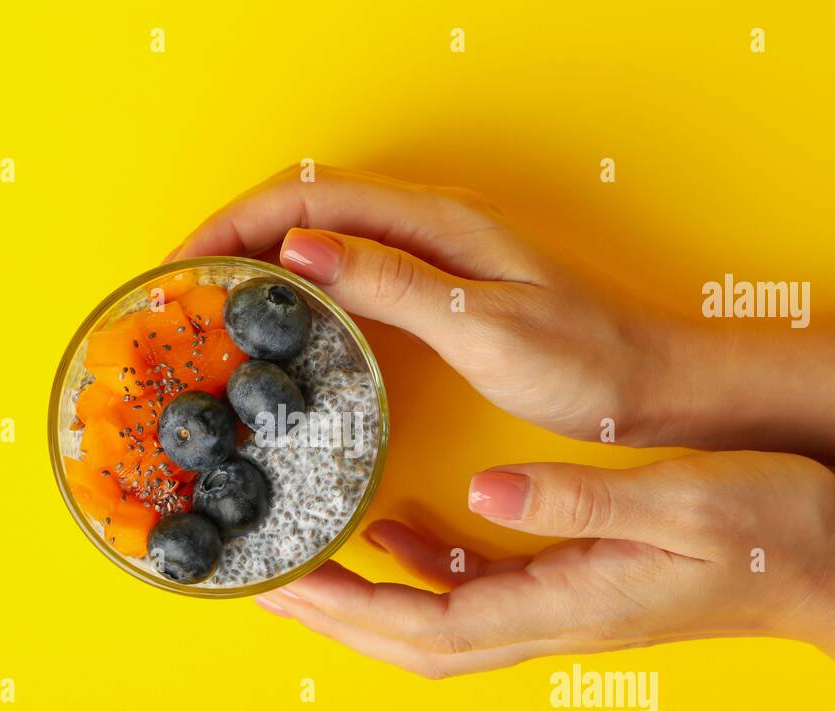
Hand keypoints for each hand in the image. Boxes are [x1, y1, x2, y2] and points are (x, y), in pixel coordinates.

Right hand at [173, 165, 834, 489]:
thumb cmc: (584, 362)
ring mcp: (433, 264)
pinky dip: (303, 300)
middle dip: (234, 242)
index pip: (308, 198)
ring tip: (213, 315)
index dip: (236, 224)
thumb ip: (392, 284)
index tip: (181, 266)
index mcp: (433, 226)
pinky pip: (351, 281)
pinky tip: (286, 339)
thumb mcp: (483, 325)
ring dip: (263, 269)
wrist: (654, 388)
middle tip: (181, 296)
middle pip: (305, 212)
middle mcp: (428, 232)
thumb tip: (296, 251)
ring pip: (324, 245)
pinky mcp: (440, 299)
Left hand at [257, 450, 834, 710]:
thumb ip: (575, 503)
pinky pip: (476, 593)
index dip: (353, 612)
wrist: (827, 566)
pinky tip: (396, 534)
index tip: (289, 586)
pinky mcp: (570, 590)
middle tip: (267, 586)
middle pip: (417, 643)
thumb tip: (483, 494)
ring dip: (367, 605)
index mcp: (565, 604)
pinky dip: (422, 572)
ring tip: (308, 570)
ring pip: (438, 626)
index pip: (432, 626)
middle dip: (337, 621)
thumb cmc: (764, 529)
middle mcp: (551, 622)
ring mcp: (559, 612)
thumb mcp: (673, 501)